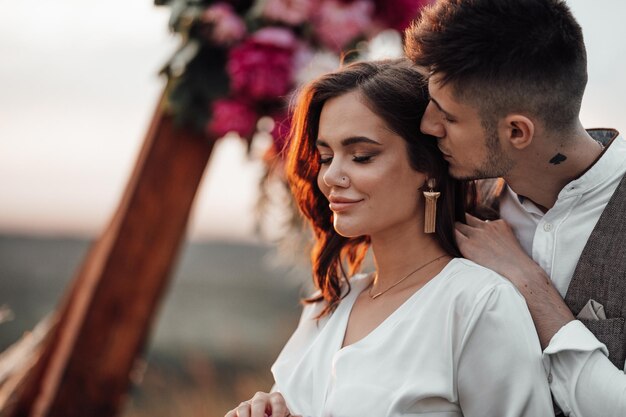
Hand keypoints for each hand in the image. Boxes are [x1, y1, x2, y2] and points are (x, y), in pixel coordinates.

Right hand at [224, 391, 298, 416]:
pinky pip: (230, 414)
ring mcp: (247, 404)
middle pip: (259, 401)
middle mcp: (261, 399)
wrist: (267, 415)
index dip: (278, 412)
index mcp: (276, 399)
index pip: (278, 401)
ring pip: (243, 407)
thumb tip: (300, 416)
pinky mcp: (235, 412)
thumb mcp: (284, 416)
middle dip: (258, 413)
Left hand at [456, 213, 574, 346]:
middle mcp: (487, 226)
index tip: (465, 224)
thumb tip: (486, 240)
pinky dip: (450, 236)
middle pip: (467, 218)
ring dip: (455, 229)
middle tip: (451, 223)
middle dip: (461, 221)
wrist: (518, 270)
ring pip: (459, 226)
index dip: (471, 222)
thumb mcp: (509, 240)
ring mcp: (477, 234)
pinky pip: (455, 236)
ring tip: (446, 229)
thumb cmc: (515, 262)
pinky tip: (444, 237)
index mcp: (499, 224)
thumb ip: (497, 236)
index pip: (480, 219)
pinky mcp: (468, 244)